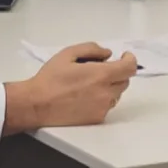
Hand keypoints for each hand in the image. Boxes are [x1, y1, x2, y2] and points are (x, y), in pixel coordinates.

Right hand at [3, 43, 137, 132]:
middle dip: (117, 72)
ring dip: (110, 87)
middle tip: (101, 69)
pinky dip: (102, 99)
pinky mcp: (97, 118)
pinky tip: (85, 96)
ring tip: (90, 84)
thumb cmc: (50, 79)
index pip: (129, 67)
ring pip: (116, 94)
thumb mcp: (67, 54)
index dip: (130, 60)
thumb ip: (91, 49)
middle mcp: (106, 93)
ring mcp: (102, 107)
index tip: (124, 57)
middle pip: (125, 81)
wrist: (37, 104)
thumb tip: (107, 53)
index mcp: (101, 75)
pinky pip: (107, 106)